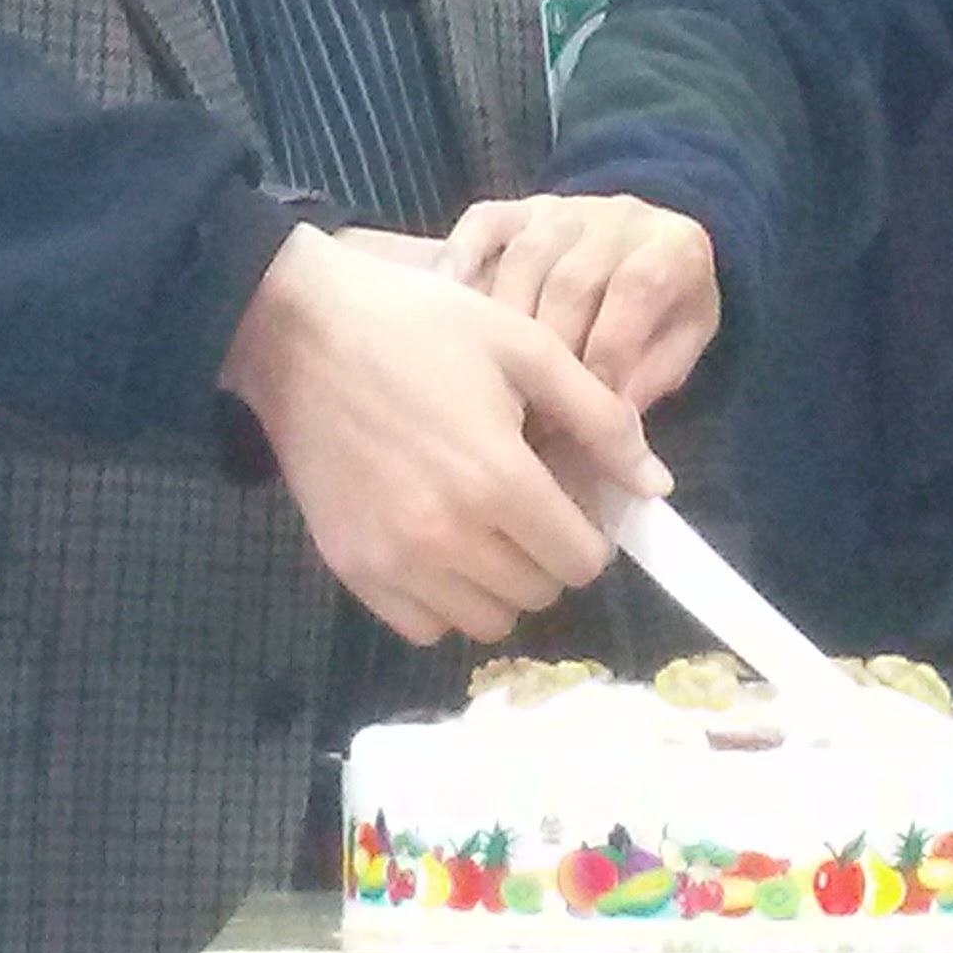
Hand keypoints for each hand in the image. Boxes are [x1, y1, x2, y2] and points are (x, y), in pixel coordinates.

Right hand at [219, 223, 670, 644]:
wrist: (298, 333)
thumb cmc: (420, 326)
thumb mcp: (524, 347)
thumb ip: (600, 418)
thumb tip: (654, 486)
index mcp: (499, 480)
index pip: (584, 560)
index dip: (590, 529)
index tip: (569, 491)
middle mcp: (448, 538)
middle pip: (539, 593)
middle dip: (549, 552)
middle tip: (525, 498)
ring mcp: (394, 561)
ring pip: (486, 620)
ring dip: (500, 582)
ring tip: (482, 521)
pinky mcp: (351, 569)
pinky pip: (424, 626)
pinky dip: (444, 600)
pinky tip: (438, 544)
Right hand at [437, 192, 722, 409]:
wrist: (640, 249)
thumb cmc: (660, 313)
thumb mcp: (677, 344)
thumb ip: (649, 377)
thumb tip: (613, 421)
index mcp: (676, 245)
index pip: (640, 287)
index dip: (611, 348)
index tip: (586, 410)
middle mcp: (619, 215)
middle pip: (575, 279)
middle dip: (552, 350)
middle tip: (531, 411)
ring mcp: (562, 208)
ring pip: (526, 258)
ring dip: (506, 324)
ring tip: (490, 383)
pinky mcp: (513, 208)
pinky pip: (482, 226)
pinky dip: (461, 261)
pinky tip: (449, 306)